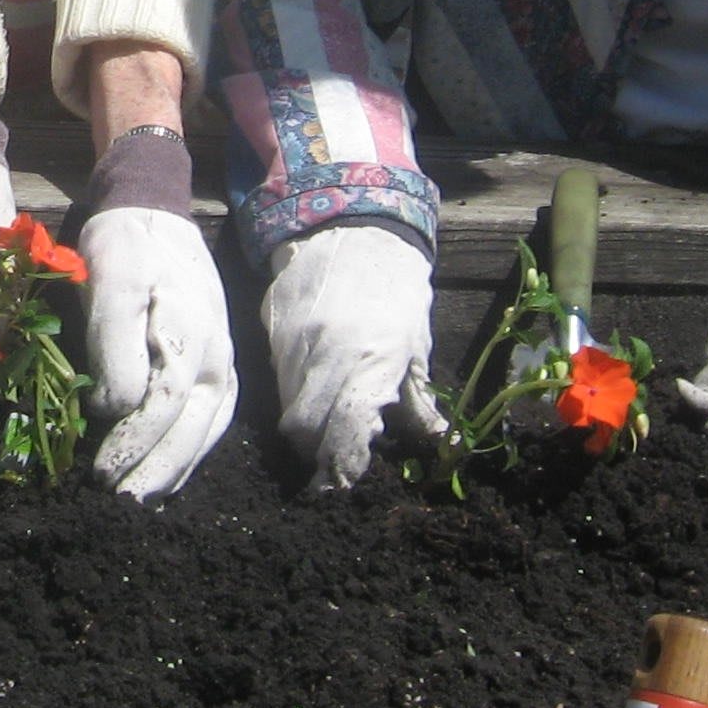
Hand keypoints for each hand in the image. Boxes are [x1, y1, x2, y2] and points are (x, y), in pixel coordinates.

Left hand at [77, 209, 237, 499]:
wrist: (153, 214)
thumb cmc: (126, 246)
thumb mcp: (110, 280)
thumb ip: (114, 344)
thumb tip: (113, 410)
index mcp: (190, 333)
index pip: (164, 404)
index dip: (134, 443)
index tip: (103, 473)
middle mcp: (215, 355)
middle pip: (192, 428)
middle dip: (157, 471)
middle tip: (121, 507)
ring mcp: (221, 362)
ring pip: (205, 430)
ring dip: (175, 470)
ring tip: (145, 503)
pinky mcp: (216, 365)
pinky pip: (209, 420)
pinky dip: (190, 452)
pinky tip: (168, 475)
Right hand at [263, 224, 436, 490]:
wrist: (349, 228)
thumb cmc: (396, 289)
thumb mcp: (416, 344)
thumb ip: (417, 399)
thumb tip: (437, 444)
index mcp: (370, 362)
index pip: (344, 432)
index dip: (342, 465)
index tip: (347, 479)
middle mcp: (324, 357)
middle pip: (303, 431)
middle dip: (316, 452)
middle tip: (335, 455)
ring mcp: (292, 343)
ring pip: (285, 407)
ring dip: (304, 424)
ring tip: (326, 420)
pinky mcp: (270, 330)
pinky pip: (277, 379)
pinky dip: (294, 393)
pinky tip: (313, 382)